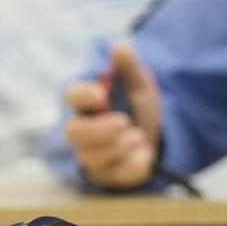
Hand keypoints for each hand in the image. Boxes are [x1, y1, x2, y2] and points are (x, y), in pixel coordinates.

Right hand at [61, 42, 161, 188]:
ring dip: (118, 148)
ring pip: (92, 157)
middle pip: (74, 133)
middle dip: (98, 130)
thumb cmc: (137, 105)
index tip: (100, 93)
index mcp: (85, 101)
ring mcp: (92, 154)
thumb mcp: (138, 84)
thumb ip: (128, 67)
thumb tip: (121, 47)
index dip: (82, 94)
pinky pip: (114, 177)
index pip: (71, 96)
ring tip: (139, 136)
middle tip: (124, 122)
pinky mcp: (107, 175)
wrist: (156, 133)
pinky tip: (146, 156)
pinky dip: (132, 168)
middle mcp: (81, 129)